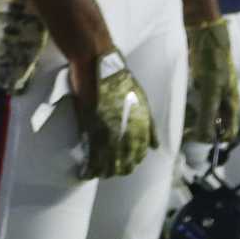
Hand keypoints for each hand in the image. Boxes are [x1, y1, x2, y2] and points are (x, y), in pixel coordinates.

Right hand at [70, 49, 155, 179]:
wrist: (98, 64)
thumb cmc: (120, 79)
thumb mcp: (142, 102)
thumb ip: (150, 127)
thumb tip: (155, 147)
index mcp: (142, 126)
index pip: (139, 155)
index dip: (130, 163)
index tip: (123, 165)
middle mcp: (128, 132)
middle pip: (124, 163)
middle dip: (116, 170)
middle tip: (108, 172)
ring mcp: (109, 132)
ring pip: (108, 164)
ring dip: (102, 172)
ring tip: (96, 174)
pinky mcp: (92, 129)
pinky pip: (92, 157)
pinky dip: (89, 168)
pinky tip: (84, 173)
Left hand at [184, 19, 238, 144]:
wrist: (205, 34)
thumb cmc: (212, 59)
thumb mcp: (210, 89)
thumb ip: (207, 114)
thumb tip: (204, 139)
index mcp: (231, 105)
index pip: (228, 134)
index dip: (214, 139)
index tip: (195, 137)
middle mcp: (223, 102)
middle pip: (214, 127)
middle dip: (199, 130)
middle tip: (182, 130)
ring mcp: (212, 94)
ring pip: (203, 116)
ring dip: (192, 120)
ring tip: (178, 119)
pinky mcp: (201, 86)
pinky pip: (195, 104)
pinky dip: (187, 108)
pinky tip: (178, 105)